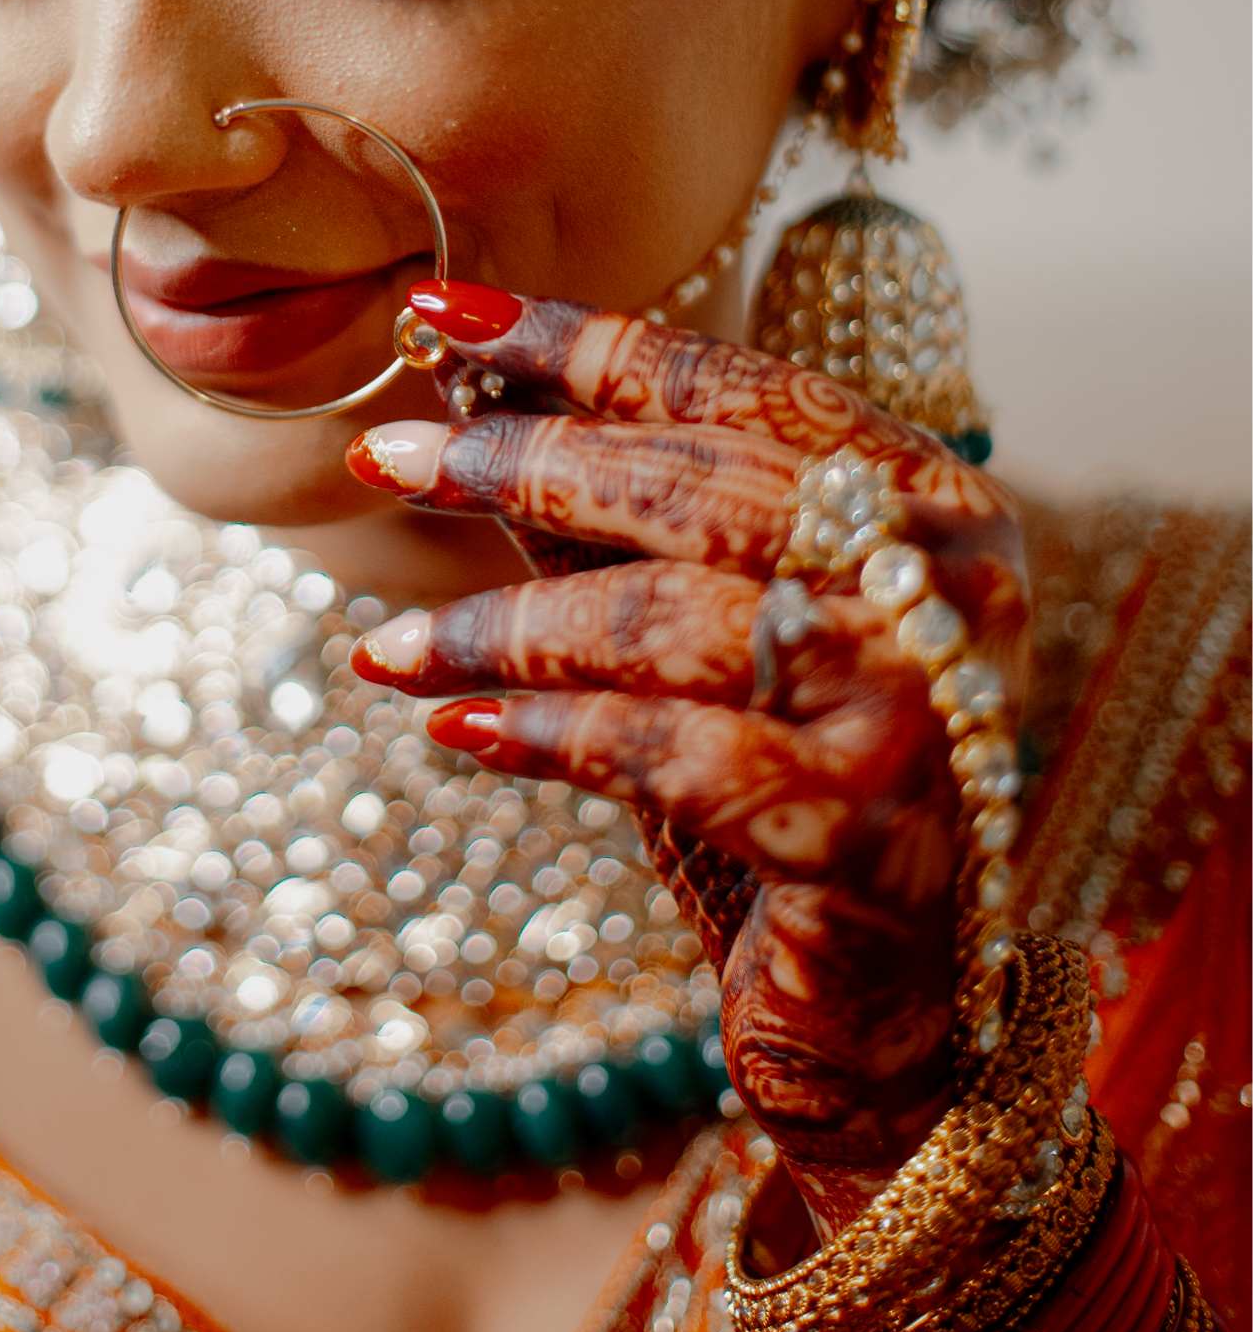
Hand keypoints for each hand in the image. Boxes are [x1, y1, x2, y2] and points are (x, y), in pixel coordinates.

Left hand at [347, 280, 1028, 1222]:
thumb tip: (468, 392)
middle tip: (382, 457)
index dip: (572, 340)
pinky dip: (551, 739)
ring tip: (389, 649)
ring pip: (674, 619)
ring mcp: (921, 713)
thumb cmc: (784, 788)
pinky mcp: (871, 839)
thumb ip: (616, 517)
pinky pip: (675, 757)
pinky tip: (459, 734)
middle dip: (521, 464)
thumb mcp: (702, 630)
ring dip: (504, 628)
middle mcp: (949, 587)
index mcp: (927, 499)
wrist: (891, 1019)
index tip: (431, 312)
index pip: (732, 385)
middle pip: (700, 489)